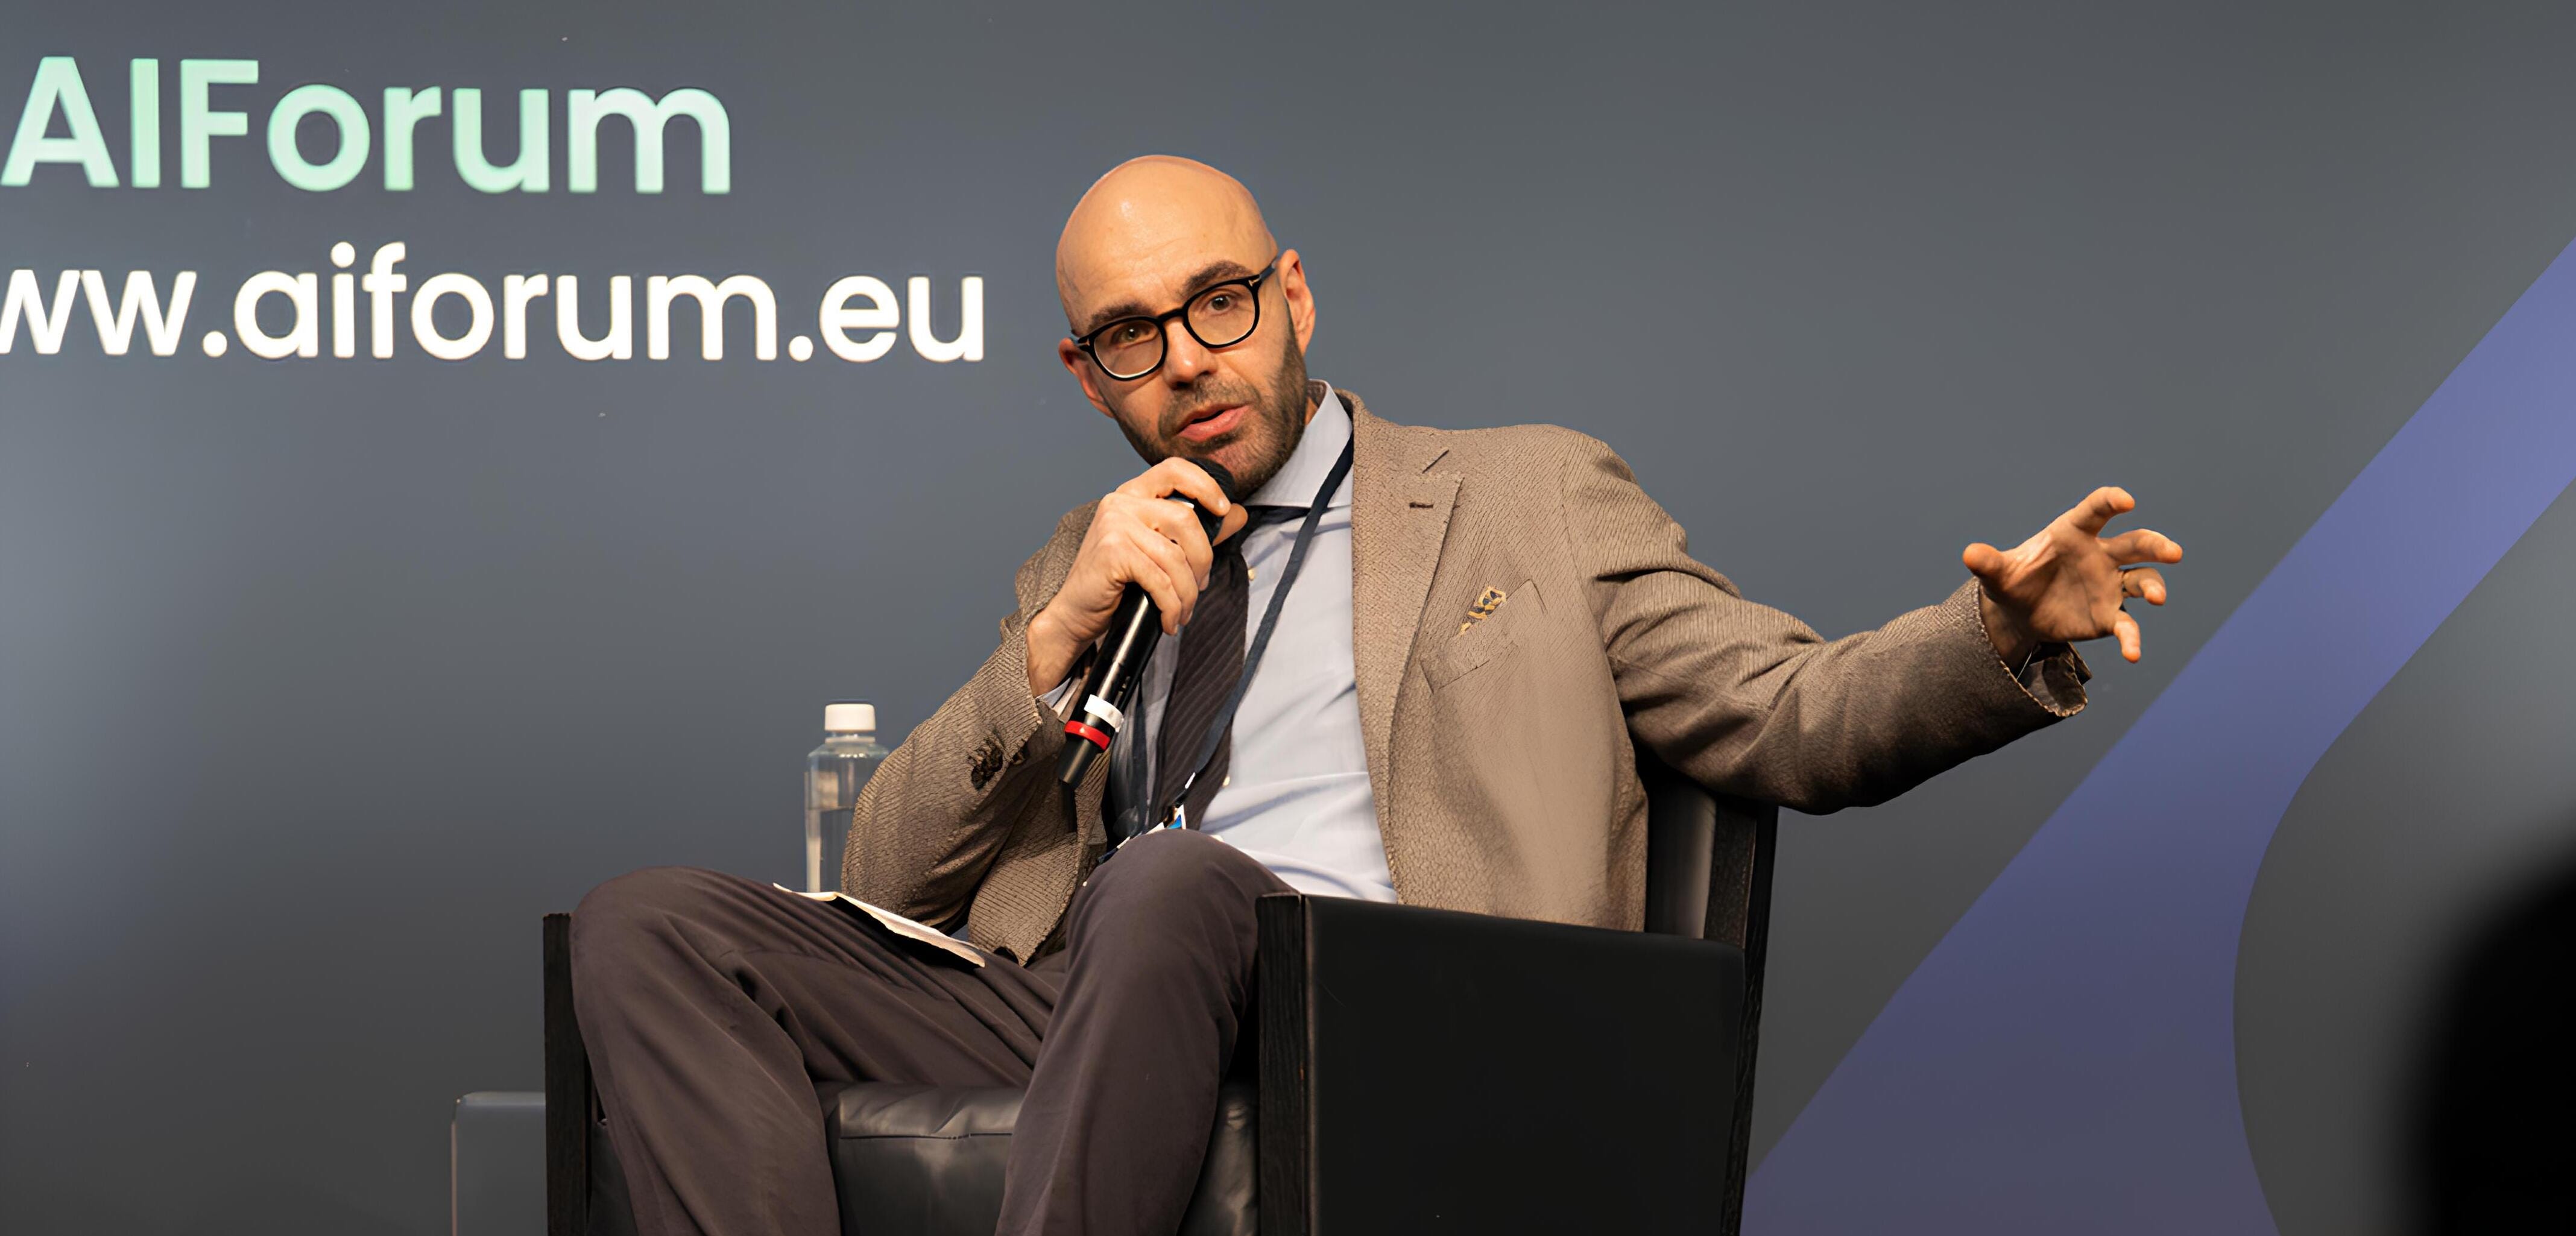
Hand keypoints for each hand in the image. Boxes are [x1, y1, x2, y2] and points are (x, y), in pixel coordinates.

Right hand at [1026, 458, 1249, 695]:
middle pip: (1186, 520)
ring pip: (1175, 556)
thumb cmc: (1115, 582)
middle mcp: (1121, 503)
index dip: (1205, 484)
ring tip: (1183, 610)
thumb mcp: (1157, 549)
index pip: (1174, 469)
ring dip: (1187, 592)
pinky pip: (1160, 580)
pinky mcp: (1113, 552)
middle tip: (1199, 586)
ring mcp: (1114, 525)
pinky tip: (1170, 620)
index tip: (1222, 509)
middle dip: (1203, 560)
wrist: (1075, 612)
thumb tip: (1238, 513)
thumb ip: (1196, 531)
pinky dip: (1172, 606)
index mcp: (1132, 494)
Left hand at [1962, 486, 2181, 665]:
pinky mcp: (2109, 616)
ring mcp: (2110, 585)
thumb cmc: (2014, 579)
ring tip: (2157, 598)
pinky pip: (2126, 625)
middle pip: (2136, 543)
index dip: (2111, 502)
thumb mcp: (1997, 573)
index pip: (2097, 510)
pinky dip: (2132, 638)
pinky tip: (2132, 653)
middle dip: (2156, 545)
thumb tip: (1969, 554)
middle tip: (2174, 552)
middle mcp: (2101, 555)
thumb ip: (1988, 562)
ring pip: (2142, 579)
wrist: (2020, 612)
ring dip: (2153, 586)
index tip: (2126, 501)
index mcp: (2074, 532)